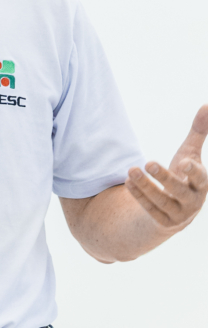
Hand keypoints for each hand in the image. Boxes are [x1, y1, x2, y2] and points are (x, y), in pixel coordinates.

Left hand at [125, 105, 207, 231]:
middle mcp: (192, 201)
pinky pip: (149, 210)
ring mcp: (177, 214)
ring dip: (145, 186)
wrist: (177, 210)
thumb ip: (198, 133)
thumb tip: (206, 105)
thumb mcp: (190, 154)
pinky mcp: (162, 221)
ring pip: (161, 201)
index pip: (201, 179)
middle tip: (148, 163)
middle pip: (178, 191)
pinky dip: (138, 196)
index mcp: (201, 184)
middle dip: (164, 177)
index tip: (183, 162)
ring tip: (131, 170)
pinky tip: (128, 181)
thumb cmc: (184, 176)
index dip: (193, 172)